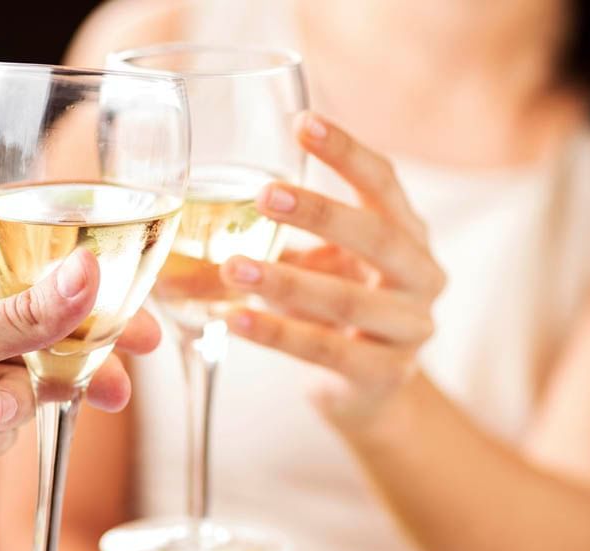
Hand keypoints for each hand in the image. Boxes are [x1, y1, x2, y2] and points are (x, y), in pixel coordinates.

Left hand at [221, 112, 444, 428]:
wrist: (370, 388)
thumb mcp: (306, 270)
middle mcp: (421, 275)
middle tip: (263, 195)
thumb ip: (255, 252)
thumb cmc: (334, 310)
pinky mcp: (387, 374)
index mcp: (407, 233)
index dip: (347, 152)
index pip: (384, 181)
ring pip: (347, 300)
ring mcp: (410, 328)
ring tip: (232, 267)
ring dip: (285, 281)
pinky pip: (327, 350)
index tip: (302, 122)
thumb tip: (168, 256)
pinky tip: (234, 320)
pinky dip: (277, 334)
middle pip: (377, 236)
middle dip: (319, 213)